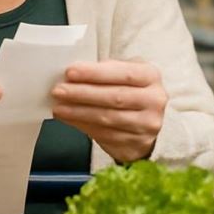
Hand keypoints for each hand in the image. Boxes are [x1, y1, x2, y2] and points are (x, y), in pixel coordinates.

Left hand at [51, 60, 166, 162]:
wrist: (146, 120)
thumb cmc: (129, 89)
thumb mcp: (124, 73)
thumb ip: (105, 70)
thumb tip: (74, 74)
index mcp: (151, 76)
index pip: (123, 73)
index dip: (95, 73)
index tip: (70, 72)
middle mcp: (155, 101)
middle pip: (115, 97)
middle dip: (82, 93)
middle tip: (58, 91)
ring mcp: (147, 124)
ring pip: (108, 118)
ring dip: (79, 112)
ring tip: (59, 107)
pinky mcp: (137, 143)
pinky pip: (105, 135)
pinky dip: (83, 126)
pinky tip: (69, 119)